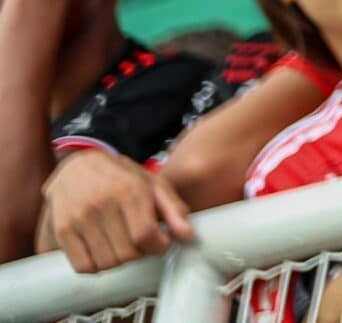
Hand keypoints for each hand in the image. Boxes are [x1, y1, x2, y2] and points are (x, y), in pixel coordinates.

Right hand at [43, 149, 190, 272]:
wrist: (77, 166)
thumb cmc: (121, 177)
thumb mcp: (153, 183)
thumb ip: (173, 209)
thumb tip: (188, 236)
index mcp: (129, 190)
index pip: (145, 234)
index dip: (158, 247)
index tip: (161, 243)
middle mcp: (101, 203)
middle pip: (126, 253)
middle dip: (140, 254)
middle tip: (141, 244)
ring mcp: (78, 218)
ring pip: (106, 262)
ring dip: (119, 261)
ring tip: (122, 246)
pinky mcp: (62, 230)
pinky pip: (83, 266)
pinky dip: (96, 266)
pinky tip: (103, 252)